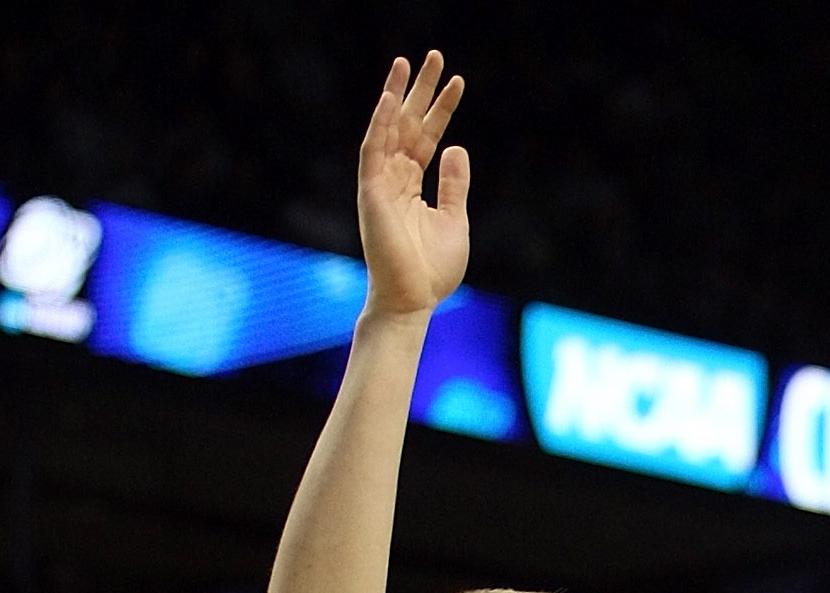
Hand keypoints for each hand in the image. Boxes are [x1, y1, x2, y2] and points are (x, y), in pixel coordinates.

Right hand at [358, 52, 469, 320]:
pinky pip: (373, 150)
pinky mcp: (371, 192)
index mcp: (414, 184)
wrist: (413, 300)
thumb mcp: (454, 221)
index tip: (458, 82)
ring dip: (396, 94)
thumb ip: (454, 185)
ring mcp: (381, 182)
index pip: (428, 135)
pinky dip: (379, 124)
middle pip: (407, 122)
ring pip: (388, 128)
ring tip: (407, 61)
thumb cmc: (432, 269)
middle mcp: (395, 177)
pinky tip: (388, 99)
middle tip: (434, 55)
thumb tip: (456, 147)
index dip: (442, 109)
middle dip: (420, 89)